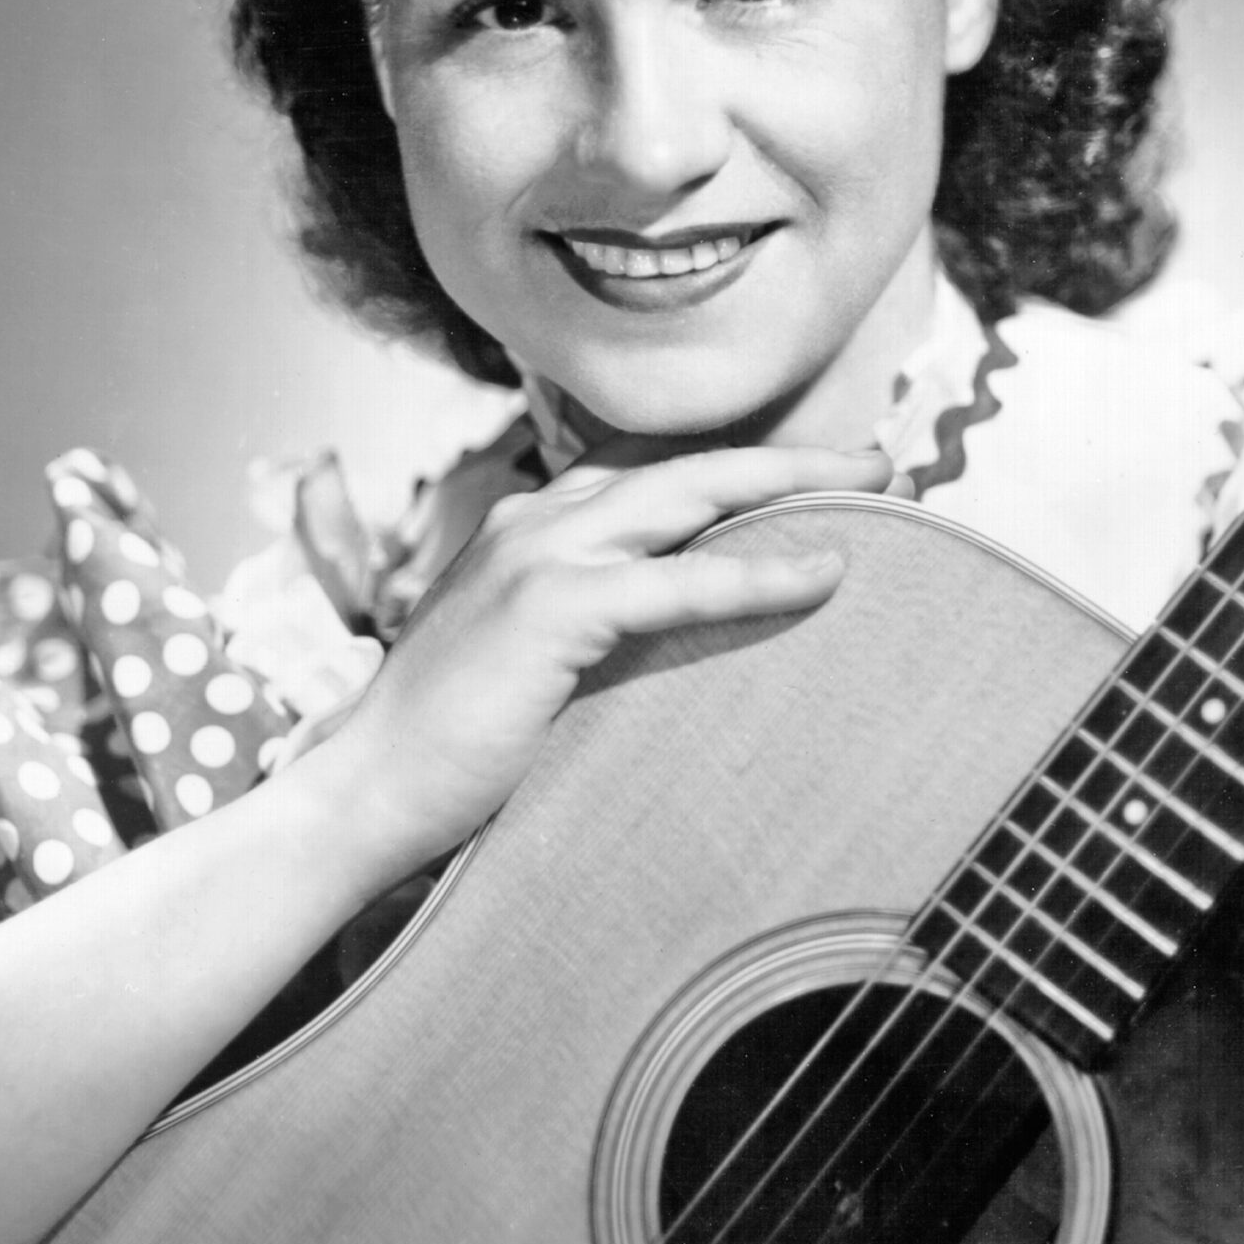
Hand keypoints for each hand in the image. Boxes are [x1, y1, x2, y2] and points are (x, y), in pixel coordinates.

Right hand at [301, 445, 890, 877]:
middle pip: (687, 463)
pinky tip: (827, 571)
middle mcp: (536, 520)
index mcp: (528, 528)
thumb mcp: (529, 665)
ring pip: (694, 492)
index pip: (647, 469)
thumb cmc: (448, 749)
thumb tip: (675, 643)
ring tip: (877, 481)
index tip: (809, 460)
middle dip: (787, 453)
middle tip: (875, 456)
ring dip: (794, 479)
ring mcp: (541, 554)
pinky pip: (684, 580)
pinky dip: (760, 573)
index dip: (731, 458)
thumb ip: (592, 632)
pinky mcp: (555, 607)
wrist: (366, 791)